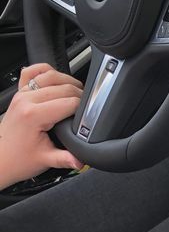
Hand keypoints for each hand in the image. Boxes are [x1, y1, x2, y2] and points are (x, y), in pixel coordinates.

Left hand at [0, 63, 84, 188]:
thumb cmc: (18, 160)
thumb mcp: (46, 161)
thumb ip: (66, 159)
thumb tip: (82, 160)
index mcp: (34, 115)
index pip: (70, 103)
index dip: (84, 109)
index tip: (88, 117)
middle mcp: (27, 100)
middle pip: (63, 87)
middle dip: (79, 95)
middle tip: (86, 108)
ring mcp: (22, 94)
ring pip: (51, 75)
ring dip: (67, 81)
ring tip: (77, 93)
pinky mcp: (19, 94)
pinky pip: (31, 72)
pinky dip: (45, 71)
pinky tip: (55, 79)